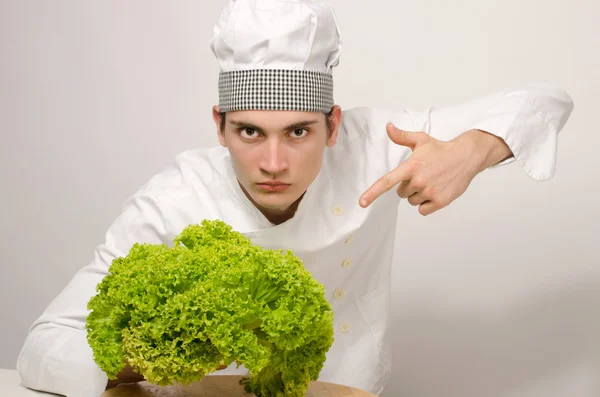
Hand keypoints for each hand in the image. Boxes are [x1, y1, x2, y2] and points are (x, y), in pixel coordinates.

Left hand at [359, 123, 487, 215]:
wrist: (466, 156)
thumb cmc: (441, 149)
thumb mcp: (421, 140)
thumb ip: (402, 136)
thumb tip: (388, 127)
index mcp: (411, 166)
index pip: (387, 181)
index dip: (372, 193)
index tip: (362, 203)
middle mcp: (419, 181)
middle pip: (401, 193)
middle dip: (408, 186)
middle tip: (422, 175)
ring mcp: (430, 192)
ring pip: (412, 201)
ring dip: (418, 195)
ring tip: (431, 181)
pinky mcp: (440, 201)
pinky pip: (423, 210)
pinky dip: (427, 204)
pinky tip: (436, 191)